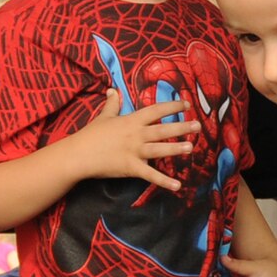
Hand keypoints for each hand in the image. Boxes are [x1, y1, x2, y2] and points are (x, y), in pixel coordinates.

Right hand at [76, 91, 200, 191]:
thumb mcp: (103, 116)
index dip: (172, 107)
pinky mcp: (131, 168)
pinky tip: (177, 186)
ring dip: (176, 149)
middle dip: (181, 127)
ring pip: (159, 149)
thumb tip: (112, 90)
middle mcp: (136, 134)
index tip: (186, 104)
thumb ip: (112, 104)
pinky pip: (150, 175)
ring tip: (191, 147)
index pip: (156, 110)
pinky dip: (164, 181)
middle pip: (162, 130)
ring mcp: (134, 151)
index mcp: (131, 120)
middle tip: (198, 125)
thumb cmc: (91, 135)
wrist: (78, 154)